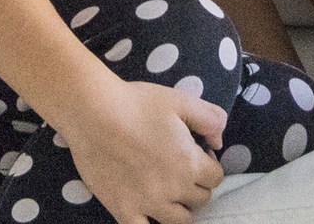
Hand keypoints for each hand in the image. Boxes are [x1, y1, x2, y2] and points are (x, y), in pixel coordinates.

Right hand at [62, 80, 227, 223]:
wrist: (94, 113)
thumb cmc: (139, 103)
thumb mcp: (182, 101)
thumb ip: (210, 120)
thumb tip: (219, 142)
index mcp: (189, 163)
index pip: (216, 178)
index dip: (210, 165)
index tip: (199, 155)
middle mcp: (172, 189)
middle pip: (200, 200)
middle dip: (197, 185)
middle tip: (182, 170)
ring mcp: (146, 203)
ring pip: (179, 221)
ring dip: (180, 209)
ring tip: (169, 193)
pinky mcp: (121, 210)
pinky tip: (150, 214)